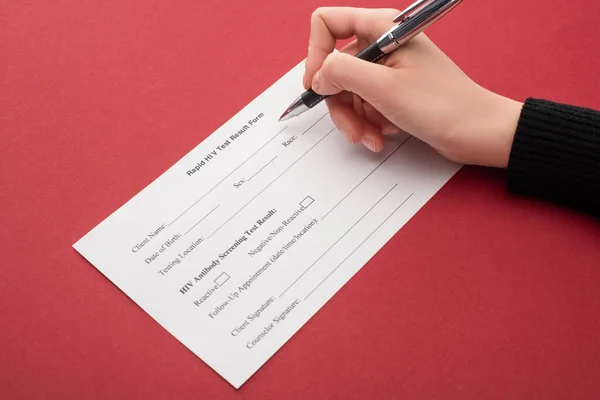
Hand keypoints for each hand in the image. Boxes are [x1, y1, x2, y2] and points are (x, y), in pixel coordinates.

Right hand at [304, 7, 523, 167]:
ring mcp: (388, 70)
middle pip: (336, 67)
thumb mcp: (383, 87)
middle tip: (352, 129)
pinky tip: (385, 135)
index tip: (318, 86)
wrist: (477, 132)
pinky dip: (369, 124)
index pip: (328, 24)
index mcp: (381, 29)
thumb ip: (341, 73)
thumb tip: (318, 76)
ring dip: (355, 120)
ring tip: (372, 137)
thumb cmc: (440, 105)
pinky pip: (365, 106)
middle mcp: (382, 45)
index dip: (316, 54)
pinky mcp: (393, 92)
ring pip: (348, 92)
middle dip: (340, 103)